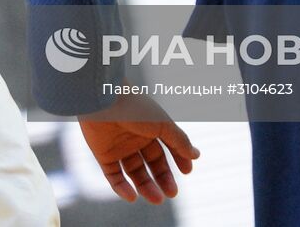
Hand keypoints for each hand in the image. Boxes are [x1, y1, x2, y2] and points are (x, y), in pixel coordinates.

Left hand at [78, 94, 199, 203]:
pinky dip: (122, 188)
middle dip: (163, 178)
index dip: (178, 160)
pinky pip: (114, 176)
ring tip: (157, 199)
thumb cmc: (135, 107)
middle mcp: (135, 138)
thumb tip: (196, 155)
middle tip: (172, 193)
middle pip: (152, 164)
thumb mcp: (162, 124)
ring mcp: (119, 147)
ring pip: (135, 173)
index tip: (188, 171)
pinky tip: (133, 196)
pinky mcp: (103, 155)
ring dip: (146, 187)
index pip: (168, 148)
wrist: (104, 100)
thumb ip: (179, 140)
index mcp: (150, 128)